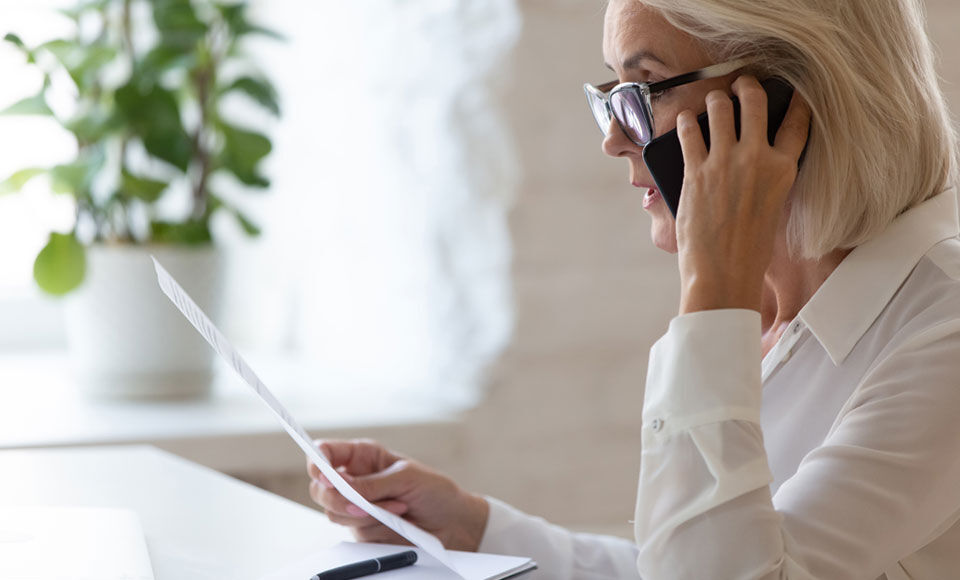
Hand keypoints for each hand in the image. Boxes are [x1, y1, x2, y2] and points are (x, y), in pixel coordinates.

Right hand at [306, 438, 489, 551]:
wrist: (453, 523)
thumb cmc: (435, 491)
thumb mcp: (406, 477)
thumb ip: (372, 483)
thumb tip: (341, 485)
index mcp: (364, 457)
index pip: (326, 453)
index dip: (318, 462)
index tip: (323, 473)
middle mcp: (356, 480)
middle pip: (321, 488)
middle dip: (337, 497)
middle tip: (360, 503)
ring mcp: (357, 506)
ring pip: (334, 512)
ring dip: (364, 514)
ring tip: (397, 508)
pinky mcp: (364, 529)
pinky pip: (354, 531)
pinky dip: (375, 527)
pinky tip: (397, 521)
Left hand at [674, 75, 810, 313]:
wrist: (723, 273)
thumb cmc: (748, 249)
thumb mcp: (772, 207)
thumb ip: (766, 177)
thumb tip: (752, 155)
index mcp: (783, 170)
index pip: (798, 122)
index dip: (797, 100)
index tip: (794, 88)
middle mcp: (756, 159)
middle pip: (755, 102)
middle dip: (747, 85)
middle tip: (742, 83)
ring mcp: (724, 162)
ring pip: (720, 107)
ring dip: (715, 99)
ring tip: (712, 100)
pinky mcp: (695, 170)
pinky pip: (688, 131)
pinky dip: (685, 122)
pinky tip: (684, 120)